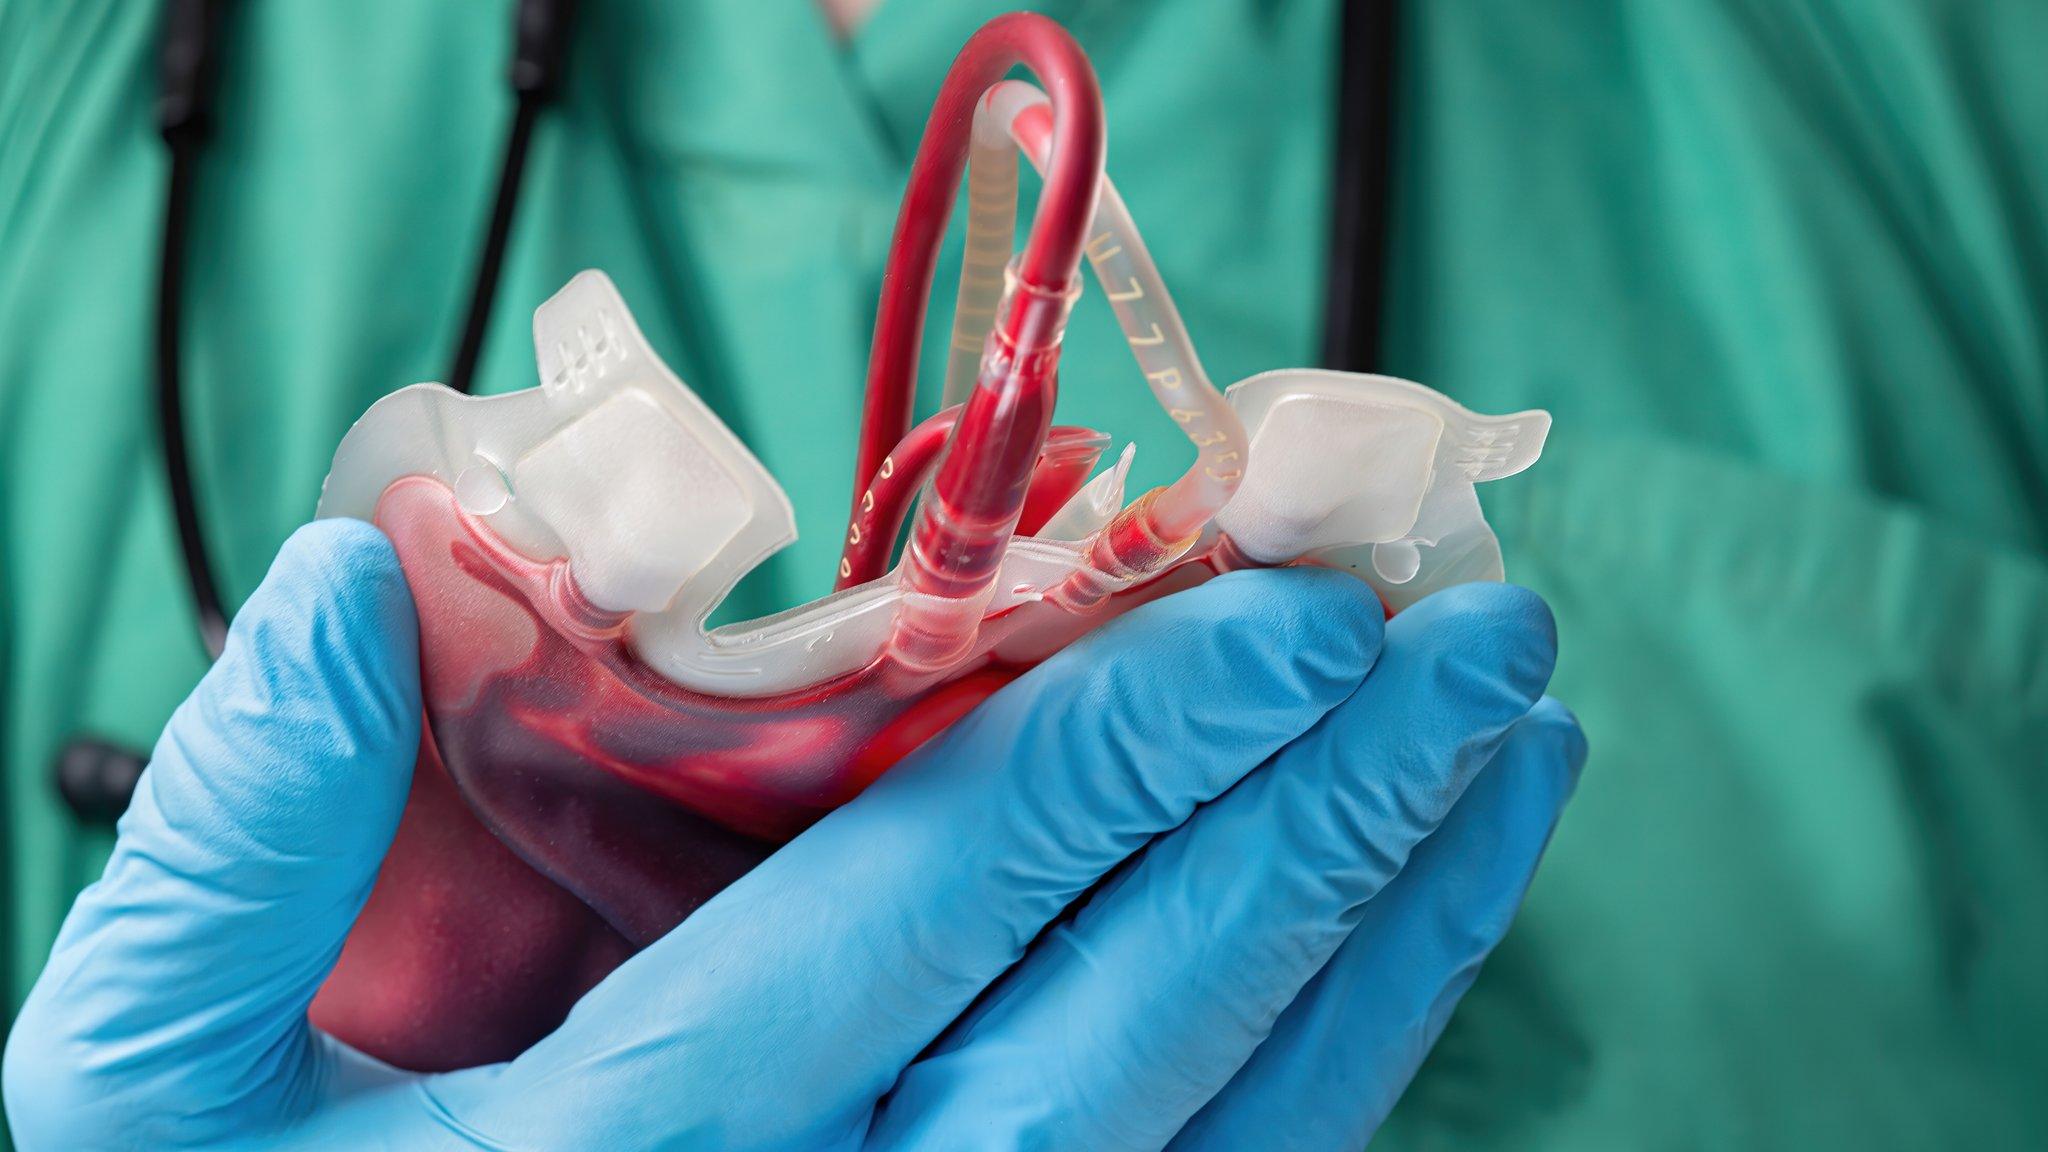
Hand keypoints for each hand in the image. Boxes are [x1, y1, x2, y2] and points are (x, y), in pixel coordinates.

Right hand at [4, 520, 1582, 1150]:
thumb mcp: (148, 1110)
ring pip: (1230, 1129)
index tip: (1288, 602)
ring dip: (1387, 930)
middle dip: (1323, 812)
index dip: (1131, 739)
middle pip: (1145, 1012)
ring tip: (1510, 763)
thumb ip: (236, 853)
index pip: (947, 902)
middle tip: (1476, 641)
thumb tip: (350, 586)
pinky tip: (1406, 948)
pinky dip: (1345, 1076)